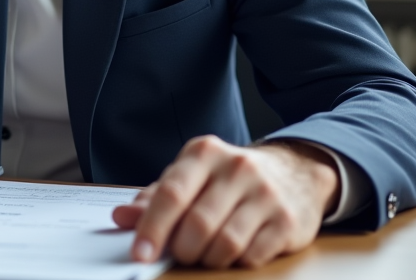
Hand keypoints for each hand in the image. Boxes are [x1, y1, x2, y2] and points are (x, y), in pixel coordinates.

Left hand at [111, 136, 338, 268]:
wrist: (294, 172)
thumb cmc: (228, 180)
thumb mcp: (190, 178)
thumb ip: (155, 199)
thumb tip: (120, 218)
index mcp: (204, 153)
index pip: (172, 194)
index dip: (152, 228)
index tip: (140, 254)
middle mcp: (237, 168)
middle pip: (198, 224)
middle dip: (182, 249)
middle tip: (181, 253)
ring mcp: (266, 193)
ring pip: (225, 244)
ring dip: (208, 259)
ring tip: (205, 253)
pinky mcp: (287, 220)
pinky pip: (252, 255)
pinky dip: (236, 262)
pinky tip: (234, 252)